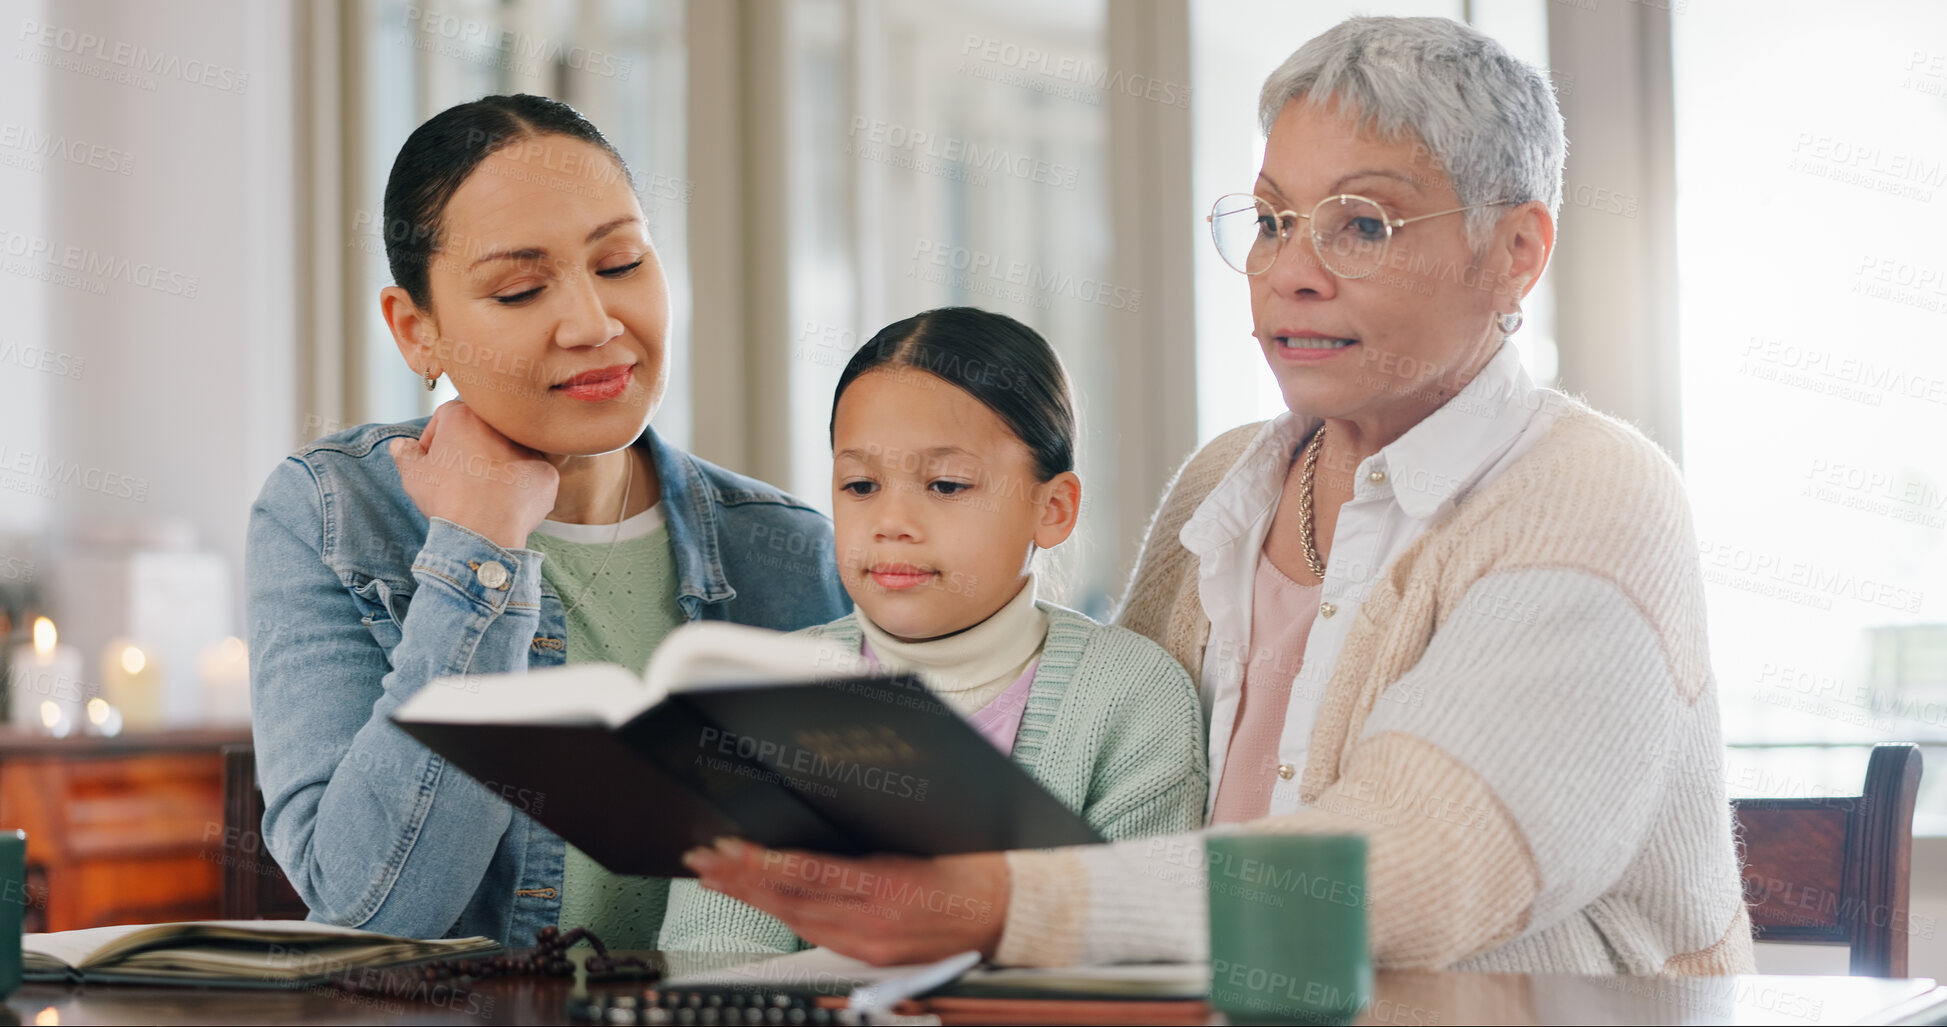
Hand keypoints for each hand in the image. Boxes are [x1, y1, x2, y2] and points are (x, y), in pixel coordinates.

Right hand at [389, 400, 558, 549]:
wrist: (481, 534)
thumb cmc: (446, 500)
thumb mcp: (413, 475)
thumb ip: (405, 453)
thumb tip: (400, 445)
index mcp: (464, 416)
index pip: (447, 417)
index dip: (437, 439)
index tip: (436, 460)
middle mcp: (500, 424)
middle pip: (483, 432)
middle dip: (472, 448)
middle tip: (463, 475)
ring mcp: (528, 447)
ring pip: (511, 450)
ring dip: (499, 464)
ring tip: (486, 491)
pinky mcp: (547, 472)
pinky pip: (533, 475)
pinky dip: (522, 487)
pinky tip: (507, 502)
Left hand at [685, 839, 1009, 965]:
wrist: (1009, 912)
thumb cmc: (973, 866)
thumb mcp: (924, 835)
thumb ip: (871, 835)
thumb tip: (820, 816)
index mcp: (887, 884)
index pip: (808, 873)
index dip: (760, 864)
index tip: (729, 849)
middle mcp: (874, 921)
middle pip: (792, 900)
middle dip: (741, 879)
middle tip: (704, 860)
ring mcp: (870, 943)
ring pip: (796, 920)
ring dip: (753, 899)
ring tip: (717, 880)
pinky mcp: (872, 955)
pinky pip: (816, 934)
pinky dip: (783, 916)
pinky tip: (761, 902)